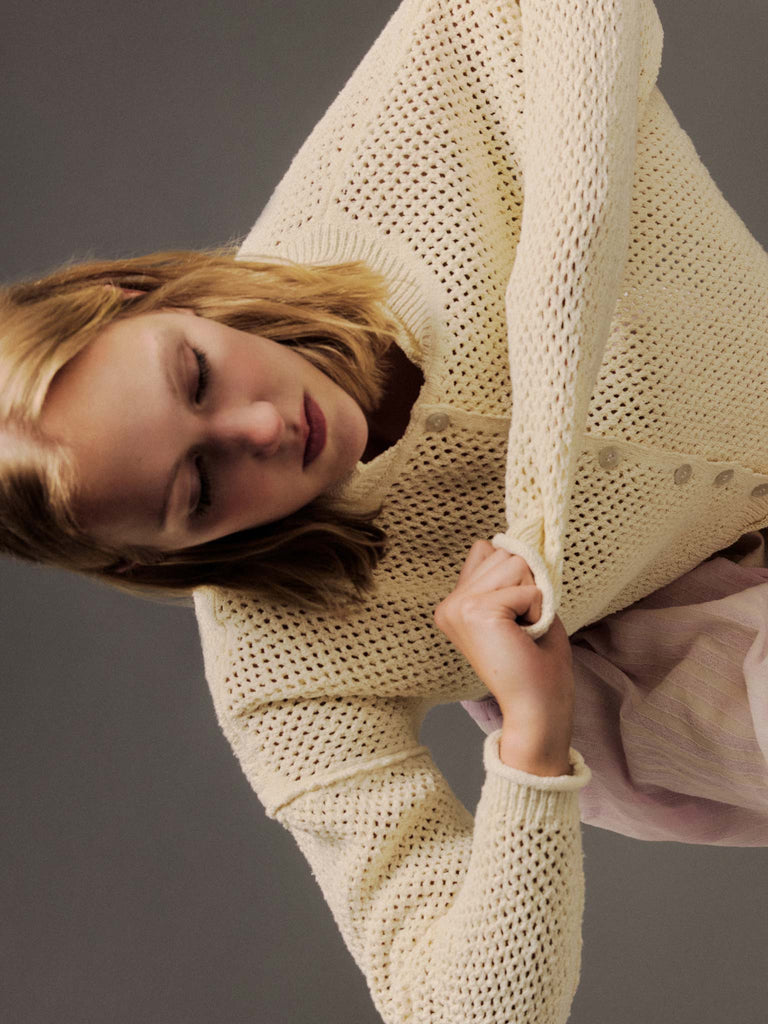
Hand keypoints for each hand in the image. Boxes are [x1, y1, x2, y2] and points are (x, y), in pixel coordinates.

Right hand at [434, 540, 574, 775]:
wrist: (537, 710)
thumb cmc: (537, 664)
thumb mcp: (522, 608)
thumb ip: (514, 575)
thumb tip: (516, 540)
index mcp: (454, 605)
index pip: (486, 550)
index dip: (515, 575)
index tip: (517, 615)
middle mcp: (449, 604)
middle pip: (503, 552)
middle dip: (527, 584)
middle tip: (523, 627)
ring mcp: (458, 607)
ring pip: (515, 563)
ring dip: (534, 595)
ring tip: (524, 631)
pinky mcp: (476, 611)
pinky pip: (526, 587)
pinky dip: (538, 608)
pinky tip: (526, 636)